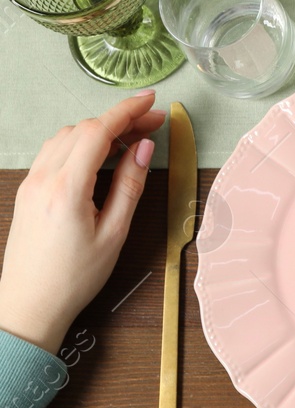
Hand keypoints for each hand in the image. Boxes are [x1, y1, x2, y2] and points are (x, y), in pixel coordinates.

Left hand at [0, 93, 165, 353]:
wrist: (29, 306)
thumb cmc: (74, 277)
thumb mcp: (114, 232)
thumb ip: (130, 185)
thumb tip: (144, 149)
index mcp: (66, 188)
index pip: (98, 131)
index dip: (127, 110)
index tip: (152, 101)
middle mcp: (43, 179)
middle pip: (82, 129)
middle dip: (119, 119)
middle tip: (153, 124)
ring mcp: (31, 184)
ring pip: (66, 137)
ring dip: (99, 129)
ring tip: (131, 138)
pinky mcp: (28, 192)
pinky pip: (54, 152)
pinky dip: (80, 143)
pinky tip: (100, 154)